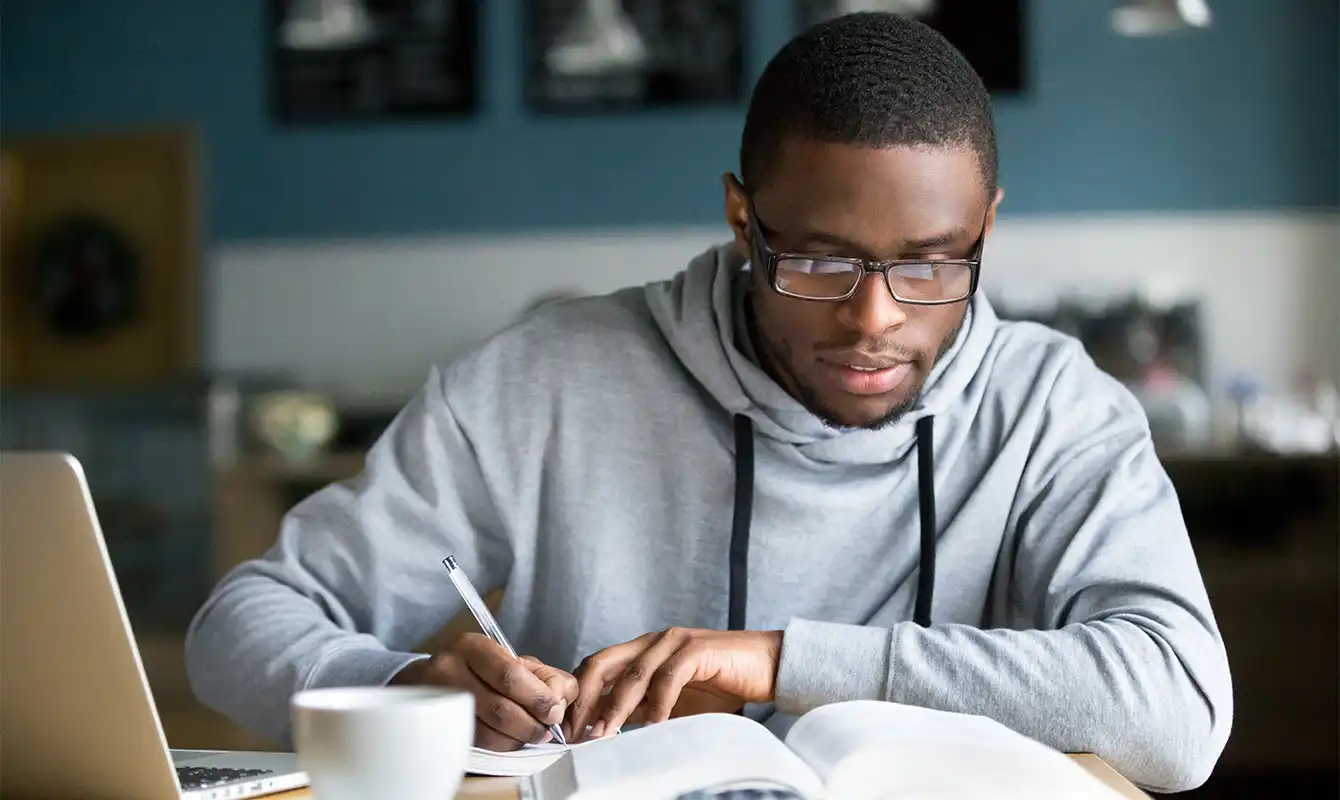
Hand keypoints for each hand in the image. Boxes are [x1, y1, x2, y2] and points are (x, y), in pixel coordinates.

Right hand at [390, 632, 576, 750]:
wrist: (428, 681)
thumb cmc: (480, 669)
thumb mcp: (512, 660)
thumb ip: (544, 675)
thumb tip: (561, 698)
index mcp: (473, 647)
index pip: (510, 675)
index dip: (538, 698)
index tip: (554, 710)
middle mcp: (450, 670)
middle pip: (500, 708)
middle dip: (531, 723)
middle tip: (546, 729)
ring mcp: (440, 701)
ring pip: (488, 732)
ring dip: (518, 738)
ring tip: (532, 734)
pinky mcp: (438, 726)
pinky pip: (477, 744)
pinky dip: (502, 746)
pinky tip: (512, 739)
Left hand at [566, 627, 782, 741]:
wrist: (767, 667)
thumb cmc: (721, 685)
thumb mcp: (671, 702)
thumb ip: (640, 708)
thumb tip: (603, 728)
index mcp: (642, 650)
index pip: (597, 668)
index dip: (577, 696)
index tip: (567, 729)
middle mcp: (653, 641)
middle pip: (603, 663)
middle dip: (584, 699)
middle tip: (576, 732)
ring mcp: (675, 642)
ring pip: (633, 674)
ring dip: (615, 707)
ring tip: (604, 735)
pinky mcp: (698, 649)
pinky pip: (669, 678)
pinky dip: (657, 704)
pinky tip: (652, 727)